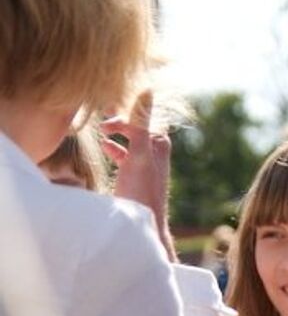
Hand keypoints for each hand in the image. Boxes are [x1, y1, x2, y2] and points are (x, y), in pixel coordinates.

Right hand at [101, 91, 176, 259]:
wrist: (143, 227)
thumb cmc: (141, 191)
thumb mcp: (139, 153)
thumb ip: (140, 123)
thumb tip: (147, 88)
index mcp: (158, 144)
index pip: (142, 116)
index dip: (124, 112)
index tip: (105, 114)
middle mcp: (156, 153)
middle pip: (136, 126)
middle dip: (119, 121)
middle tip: (101, 122)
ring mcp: (147, 166)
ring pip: (130, 140)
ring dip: (117, 133)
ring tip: (101, 129)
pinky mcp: (137, 178)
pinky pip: (126, 155)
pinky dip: (116, 148)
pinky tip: (105, 147)